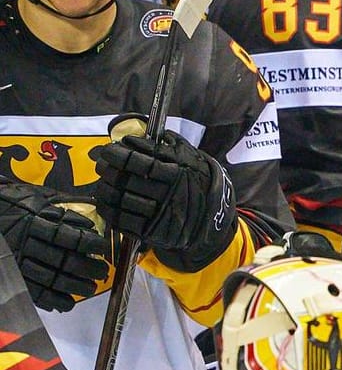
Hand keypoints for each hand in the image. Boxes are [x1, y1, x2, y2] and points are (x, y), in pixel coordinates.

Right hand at [0, 181, 110, 311]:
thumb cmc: (15, 203)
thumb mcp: (38, 198)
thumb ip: (63, 209)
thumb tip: (91, 220)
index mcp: (37, 222)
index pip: (70, 237)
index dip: (90, 245)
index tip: (102, 248)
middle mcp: (28, 243)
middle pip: (64, 261)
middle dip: (88, 269)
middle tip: (102, 272)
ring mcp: (18, 261)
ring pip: (51, 279)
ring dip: (74, 287)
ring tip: (90, 288)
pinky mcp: (13, 274)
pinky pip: (33, 292)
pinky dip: (52, 300)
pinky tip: (66, 303)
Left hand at [90, 121, 236, 272]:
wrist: (212, 211)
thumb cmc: (195, 179)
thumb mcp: (188, 156)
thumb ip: (162, 145)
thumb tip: (131, 139)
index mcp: (176, 173)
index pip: (139, 162)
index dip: (119, 154)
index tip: (109, 150)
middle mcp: (167, 194)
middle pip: (126, 180)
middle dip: (108, 170)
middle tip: (102, 165)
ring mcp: (159, 214)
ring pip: (120, 200)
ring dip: (104, 189)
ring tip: (103, 182)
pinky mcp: (152, 231)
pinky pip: (122, 221)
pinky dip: (108, 210)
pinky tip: (105, 201)